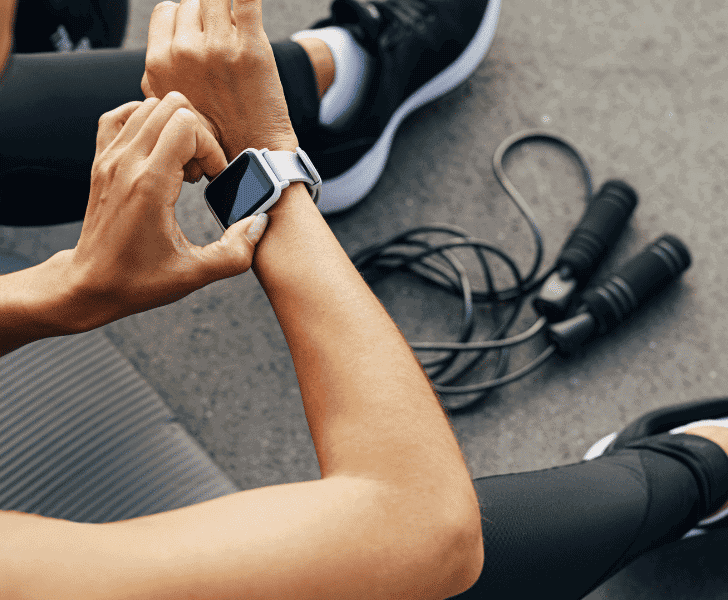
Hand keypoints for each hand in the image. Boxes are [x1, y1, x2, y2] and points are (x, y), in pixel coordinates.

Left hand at [64, 91, 268, 330]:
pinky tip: (158, 150)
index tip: (211, 179)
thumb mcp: (194, 274)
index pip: (187, 125)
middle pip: (170, 106)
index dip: (210, 148)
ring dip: (173, 128)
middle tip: (199, 171)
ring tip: (180, 164)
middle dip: (196, 133)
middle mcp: (126, 164)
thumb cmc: (138, 280)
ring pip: (148, 105)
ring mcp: (109, 158)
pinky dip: (145, 122)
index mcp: (149, 185)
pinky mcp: (100, 161)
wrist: (90, 284)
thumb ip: (236, 252)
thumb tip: (259, 223)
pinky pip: (121, 116)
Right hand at [142, 0, 298, 163]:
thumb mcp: (168, 110)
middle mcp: (184, 52)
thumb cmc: (214, 139)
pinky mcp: (252, 48)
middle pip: (193, 3)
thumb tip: (161, 49)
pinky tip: (249, 0)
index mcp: (160, 64)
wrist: (252, 156)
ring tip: (239, 32)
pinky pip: (247, 0)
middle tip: (224, 46)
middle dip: (209, 18)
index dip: (186, 21)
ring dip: (228, 10)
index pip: (167, 11)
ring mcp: (218, 47)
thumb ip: (159, 76)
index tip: (201, 37)